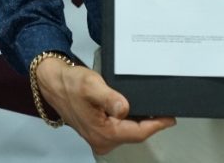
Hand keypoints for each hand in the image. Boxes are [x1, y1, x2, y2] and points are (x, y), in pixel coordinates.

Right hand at [35, 57, 175, 154]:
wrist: (54, 83)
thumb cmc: (70, 84)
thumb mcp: (91, 85)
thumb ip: (109, 98)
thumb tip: (124, 108)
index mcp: (102, 133)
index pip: (138, 133)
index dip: (156, 125)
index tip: (170, 118)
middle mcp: (101, 140)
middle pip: (135, 134)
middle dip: (150, 123)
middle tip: (163, 110)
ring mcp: (99, 138)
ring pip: (128, 132)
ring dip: (139, 122)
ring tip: (151, 108)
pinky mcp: (98, 132)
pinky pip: (120, 130)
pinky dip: (129, 121)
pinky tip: (133, 110)